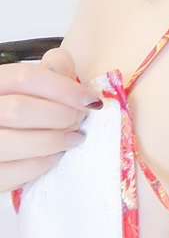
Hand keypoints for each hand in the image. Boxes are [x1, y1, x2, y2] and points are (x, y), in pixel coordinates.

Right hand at [0, 48, 102, 192]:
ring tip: (75, 138)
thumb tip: (67, 65)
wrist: (3, 138)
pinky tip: (57, 155)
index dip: (64, 88)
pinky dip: (44, 163)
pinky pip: (17, 171)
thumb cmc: (17, 106)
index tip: (90, 99)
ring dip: (57, 140)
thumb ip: (50, 70)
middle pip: (21, 110)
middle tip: (81, 119)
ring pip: (21, 141)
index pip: (25, 78)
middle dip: (61, 115)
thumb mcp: (29, 83)